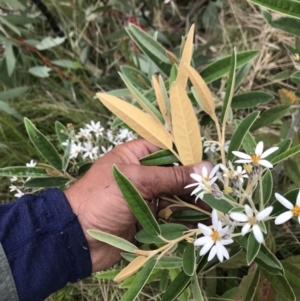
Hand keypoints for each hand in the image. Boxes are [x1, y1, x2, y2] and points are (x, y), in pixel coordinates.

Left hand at [64, 139, 211, 272]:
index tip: (209, 166)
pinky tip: (199, 224)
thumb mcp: (138, 181)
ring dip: (192, 204)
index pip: (169, 149)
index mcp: (136, 155)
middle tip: (216, 192)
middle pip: (175, 175)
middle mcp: (143, 174)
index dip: (189, 156)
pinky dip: (183, 220)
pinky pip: (169, 216)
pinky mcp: (147, 218)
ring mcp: (145, 197)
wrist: (76, 238)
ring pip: (175, 197)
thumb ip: (172, 176)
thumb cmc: (101, 198)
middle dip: (194, 184)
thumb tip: (205, 168)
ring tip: (213, 210)